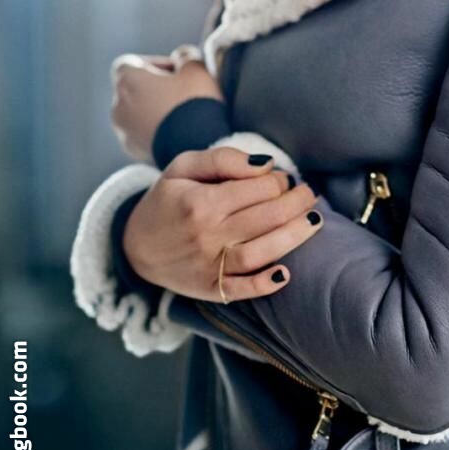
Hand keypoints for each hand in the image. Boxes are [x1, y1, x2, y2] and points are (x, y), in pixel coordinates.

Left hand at [110, 47, 223, 161]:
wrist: (196, 147)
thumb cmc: (194, 104)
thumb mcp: (197, 69)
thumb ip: (185, 56)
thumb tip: (181, 56)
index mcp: (128, 81)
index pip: (130, 63)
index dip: (154, 63)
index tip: (176, 71)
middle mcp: (118, 105)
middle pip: (133, 88)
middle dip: (155, 87)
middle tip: (183, 92)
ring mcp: (123, 130)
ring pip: (136, 112)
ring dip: (154, 109)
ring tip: (182, 115)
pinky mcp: (133, 150)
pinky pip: (141, 133)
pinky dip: (155, 129)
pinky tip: (178, 132)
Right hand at [123, 145, 322, 302]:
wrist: (135, 245)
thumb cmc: (168, 199)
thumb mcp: (184, 166)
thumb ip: (224, 159)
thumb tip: (267, 165)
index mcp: (201, 203)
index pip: (259, 189)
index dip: (280, 181)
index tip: (284, 178)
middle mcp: (207, 236)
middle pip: (268, 218)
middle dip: (297, 203)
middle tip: (309, 195)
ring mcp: (208, 266)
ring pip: (263, 252)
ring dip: (295, 236)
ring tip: (314, 220)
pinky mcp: (209, 289)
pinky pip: (242, 290)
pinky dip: (265, 284)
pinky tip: (285, 272)